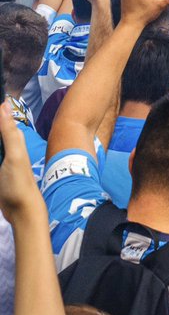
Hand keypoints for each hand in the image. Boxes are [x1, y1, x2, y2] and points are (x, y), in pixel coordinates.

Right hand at [0, 102, 42, 224]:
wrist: (22, 210)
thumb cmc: (19, 182)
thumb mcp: (13, 154)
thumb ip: (8, 131)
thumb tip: (4, 105)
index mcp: (12, 139)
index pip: (0, 118)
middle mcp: (6, 146)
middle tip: (0, 156)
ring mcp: (1, 159)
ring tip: (0, 162)